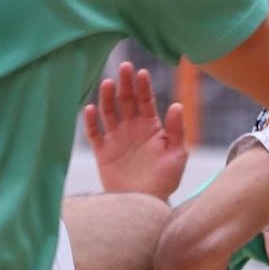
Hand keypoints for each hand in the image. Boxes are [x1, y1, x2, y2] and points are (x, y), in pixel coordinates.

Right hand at [82, 59, 188, 199]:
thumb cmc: (165, 180)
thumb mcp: (177, 155)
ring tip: (108, 83)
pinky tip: (91, 108)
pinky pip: (94, 133)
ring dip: (107, 97)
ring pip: (109, 112)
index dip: (144, 86)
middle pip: (126, 100)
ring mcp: (116, 138)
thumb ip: (177, 130)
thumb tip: (177, 104)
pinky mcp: (103, 151)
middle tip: (124, 66)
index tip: (142, 72)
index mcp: (151, 126)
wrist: (146, 203)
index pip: (146, 101)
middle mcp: (132, 128)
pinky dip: (91, 121)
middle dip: (125, 83)